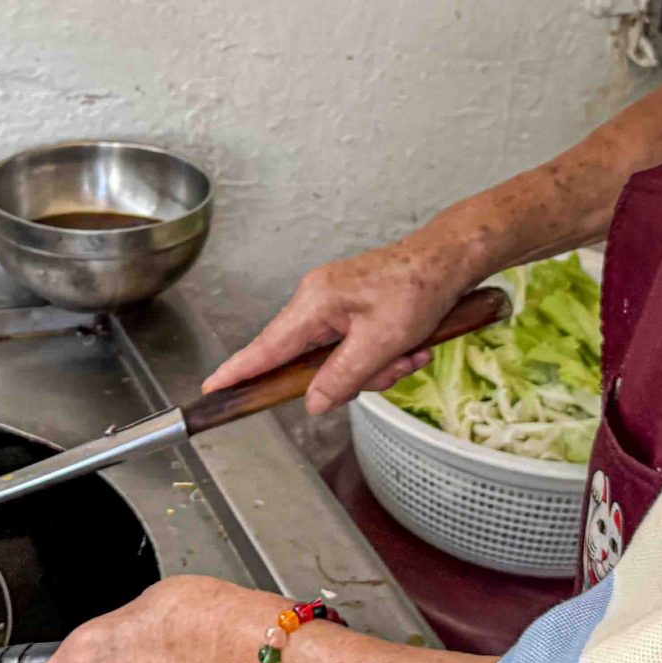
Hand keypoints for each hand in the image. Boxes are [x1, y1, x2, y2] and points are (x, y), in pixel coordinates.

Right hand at [204, 232, 485, 413]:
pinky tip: (413, 345)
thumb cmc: (418, 287)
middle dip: (356, 375)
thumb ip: (342, 377)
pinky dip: (384, 354)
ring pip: (340, 359)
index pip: (266, 347)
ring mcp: (334, 304)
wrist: (448, 259)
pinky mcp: (352, 308)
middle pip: (312, 362)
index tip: (213, 388)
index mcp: (314, 303)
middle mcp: (316, 300)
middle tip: (393, 367)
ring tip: (411, 351)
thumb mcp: (382, 342)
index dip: (239, 371)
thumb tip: (313, 403)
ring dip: (378, 366)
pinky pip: (356, 347)